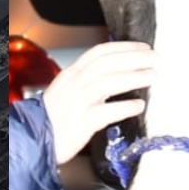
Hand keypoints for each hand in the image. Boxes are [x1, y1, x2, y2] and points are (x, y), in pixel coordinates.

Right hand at [41, 41, 154, 165]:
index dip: (124, 47)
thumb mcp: (68, 92)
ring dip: (133, 77)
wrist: (34, 142)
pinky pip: (106, 112)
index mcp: (71, 74)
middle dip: (133, 58)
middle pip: (106, 63)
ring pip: (107, 83)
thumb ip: (89, 83)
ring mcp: (76, 103)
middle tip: (155, 58)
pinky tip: (139, 106)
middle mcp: (73, 84)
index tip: (143, 47)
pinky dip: (125, 107)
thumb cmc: (54, 119)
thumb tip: (119, 75)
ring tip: (152, 77)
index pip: (99, 52)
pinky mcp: (80, 123)